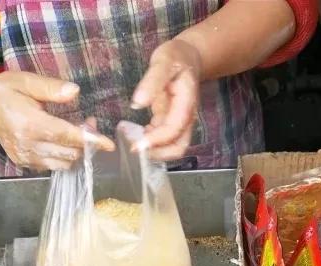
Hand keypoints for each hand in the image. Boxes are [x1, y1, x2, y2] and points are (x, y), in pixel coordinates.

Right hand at [0, 70, 114, 170]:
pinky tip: (59, 140)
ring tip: (74, 131)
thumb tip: (75, 91)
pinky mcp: (23, 163)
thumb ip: (51, 88)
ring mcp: (25, 157)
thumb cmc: (6, 90)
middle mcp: (28, 145)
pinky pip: (52, 166)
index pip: (67, 136)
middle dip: (84, 140)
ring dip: (74, 150)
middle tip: (87, 121)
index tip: (109, 144)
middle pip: (70, 152)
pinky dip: (62, 156)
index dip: (90, 140)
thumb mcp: (27, 81)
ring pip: (63, 163)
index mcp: (30, 124)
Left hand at [131, 39, 202, 160]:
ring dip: (153, 150)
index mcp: (186, 103)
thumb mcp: (163, 62)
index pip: (174, 130)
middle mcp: (186, 117)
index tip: (135, 144)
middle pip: (178, 147)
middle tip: (133, 147)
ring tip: (132, 140)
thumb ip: (152, 81)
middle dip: (157, 154)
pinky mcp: (171, 122)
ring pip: (171, 147)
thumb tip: (137, 103)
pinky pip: (163, 140)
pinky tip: (135, 133)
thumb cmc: (176, 57)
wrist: (188, 57)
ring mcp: (179, 121)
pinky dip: (150, 142)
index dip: (156, 140)